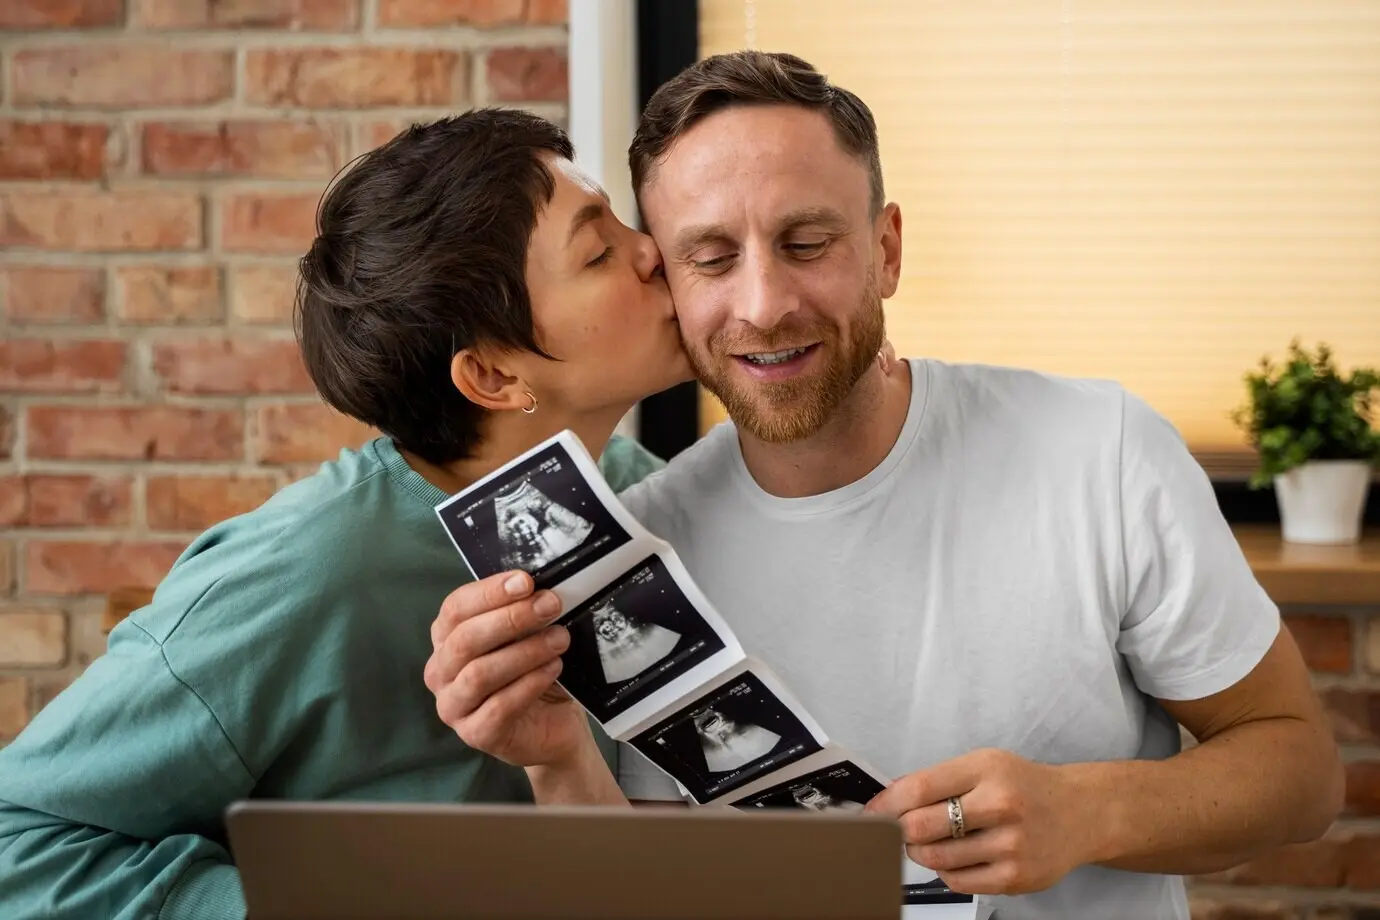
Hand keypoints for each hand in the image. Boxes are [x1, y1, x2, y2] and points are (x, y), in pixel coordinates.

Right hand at [423, 570, 589, 767]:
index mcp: (446, 639)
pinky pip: (499, 707)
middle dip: (511, 619)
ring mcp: (453, 707)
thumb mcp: (527, 636)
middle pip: (465, 639)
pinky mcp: (474, 735)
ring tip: (559, 640)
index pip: (455, 608)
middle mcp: (440, 672)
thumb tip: (540, 588)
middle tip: (551, 606)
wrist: (553, 727)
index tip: (526, 581)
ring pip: (480, 673)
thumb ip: (523, 613)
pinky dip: (530, 683)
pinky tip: (553, 669)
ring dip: (525, 652)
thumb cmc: (534, 673)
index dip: (489, 592)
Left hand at [865, 748, 1100, 895]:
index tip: (872, 811)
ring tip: (927, 842)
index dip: (886, 803)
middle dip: (900, 830)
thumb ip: (941, 780)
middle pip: (922, 827)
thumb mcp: (985, 765)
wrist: (1079, 813)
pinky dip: (945, 871)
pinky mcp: (1015, 878)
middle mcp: (1001, 806)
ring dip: (919, 853)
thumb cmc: (1023, 785)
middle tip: (900, 829)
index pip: (919, 788)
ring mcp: (1010, 845)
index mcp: (987, 769)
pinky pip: (958, 882)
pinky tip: (955, 857)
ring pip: (937, 858)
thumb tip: (890, 800)